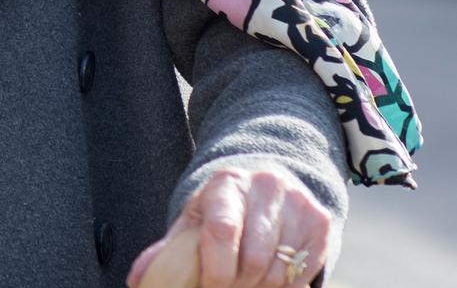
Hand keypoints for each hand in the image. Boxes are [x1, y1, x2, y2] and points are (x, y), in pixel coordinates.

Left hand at [128, 165, 331, 287]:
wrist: (266, 181)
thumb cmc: (222, 208)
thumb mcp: (194, 220)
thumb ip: (169, 250)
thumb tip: (138, 279)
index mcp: (226, 183)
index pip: (222, 231)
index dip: (216, 269)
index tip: (211, 286)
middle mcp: (265, 187)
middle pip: (253, 258)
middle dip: (237, 283)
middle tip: (226, 285)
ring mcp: (297, 204)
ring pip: (279, 270)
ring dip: (260, 287)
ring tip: (245, 281)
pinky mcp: (320, 223)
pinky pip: (301, 274)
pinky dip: (283, 285)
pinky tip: (268, 277)